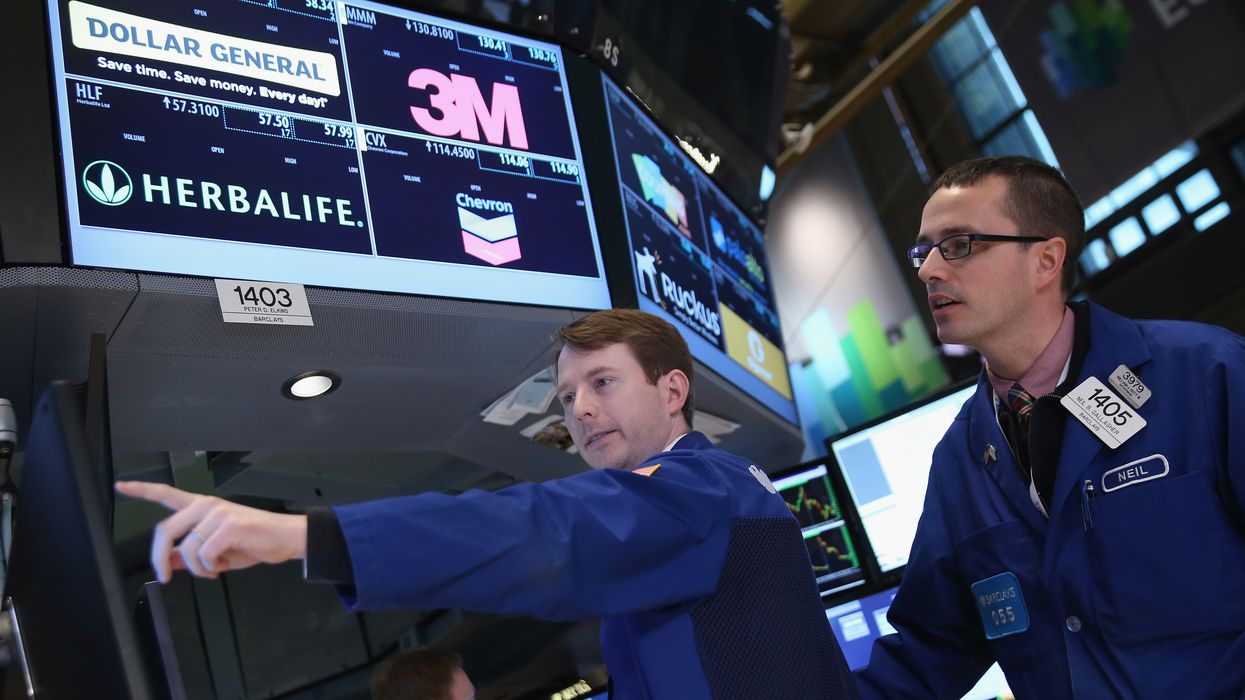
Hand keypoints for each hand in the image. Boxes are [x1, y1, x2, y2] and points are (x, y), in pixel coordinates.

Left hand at [115, 480, 307, 582]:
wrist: (287, 539)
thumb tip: (168, 561)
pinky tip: (224, 566)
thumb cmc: (255, 542)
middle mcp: (207, 505)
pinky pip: (204, 554)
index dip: (142, 490)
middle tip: (164, 576)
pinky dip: (211, 568)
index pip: (167, 495)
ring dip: (198, 569)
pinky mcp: (229, 525)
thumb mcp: (217, 551)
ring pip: (187, 549)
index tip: (121, 486)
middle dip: (158, 558)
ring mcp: (218, 513)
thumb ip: (191, 553)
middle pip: (165, 530)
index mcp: (202, 507)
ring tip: (215, 569)